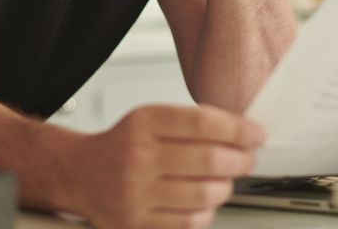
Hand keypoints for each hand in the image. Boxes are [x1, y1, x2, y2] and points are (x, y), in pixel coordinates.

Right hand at [63, 104, 264, 228]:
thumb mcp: (149, 119)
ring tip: (225, 180)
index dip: (238, 129)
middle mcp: (138, 157)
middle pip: (209, 160)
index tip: (256, 134)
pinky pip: (190, 222)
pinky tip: (205, 202)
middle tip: (247, 159)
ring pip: (205, 194)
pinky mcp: (137, 223)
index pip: (202, 123)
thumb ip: (190, 122)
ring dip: (226, 187)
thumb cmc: (123, 145)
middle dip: (241, 160)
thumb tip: (241, 132)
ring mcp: (136, 194)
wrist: (81, 174)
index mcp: (144, 123)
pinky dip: (207, 212)